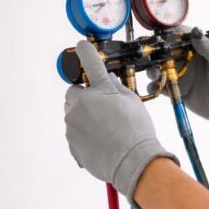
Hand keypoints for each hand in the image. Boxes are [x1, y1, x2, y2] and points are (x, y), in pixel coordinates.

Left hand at [65, 40, 178, 207]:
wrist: (133, 162)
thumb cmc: (137, 130)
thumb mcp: (133, 102)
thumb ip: (117, 88)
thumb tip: (108, 79)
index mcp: (100, 89)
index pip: (90, 62)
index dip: (85, 51)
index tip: (81, 46)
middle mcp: (81, 103)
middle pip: (73, 93)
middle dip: (84, 97)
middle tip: (102, 107)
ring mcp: (73, 123)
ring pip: (72, 113)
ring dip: (83, 116)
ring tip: (104, 129)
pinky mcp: (71, 142)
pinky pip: (74, 132)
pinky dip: (83, 134)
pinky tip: (101, 141)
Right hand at [148, 27, 208, 141]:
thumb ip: (208, 48)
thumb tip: (195, 31)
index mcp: (198, 48)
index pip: (179, 35)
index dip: (166, 35)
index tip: (157, 38)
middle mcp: (187, 59)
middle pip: (164, 52)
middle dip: (153, 53)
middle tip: (145, 56)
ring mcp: (182, 74)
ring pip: (160, 68)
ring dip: (152, 69)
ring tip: (153, 73)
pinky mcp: (178, 90)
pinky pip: (162, 87)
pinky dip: (155, 86)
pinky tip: (155, 88)